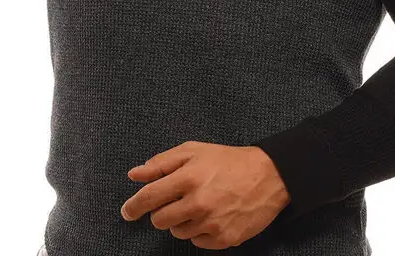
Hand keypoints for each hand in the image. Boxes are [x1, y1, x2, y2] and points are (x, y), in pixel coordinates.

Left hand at [120, 140, 290, 249]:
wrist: (267, 176)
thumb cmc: (227, 160)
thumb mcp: (194, 151)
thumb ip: (161, 163)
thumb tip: (134, 174)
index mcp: (188, 177)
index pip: (150, 197)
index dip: (134, 206)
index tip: (127, 212)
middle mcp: (198, 202)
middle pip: (160, 220)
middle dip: (161, 212)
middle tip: (174, 201)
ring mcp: (211, 223)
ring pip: (178, 232)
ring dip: (181, 221)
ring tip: (198, 204)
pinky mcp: (223, 239)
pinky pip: (197, 242)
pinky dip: (198, 231)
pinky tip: (210, 215)